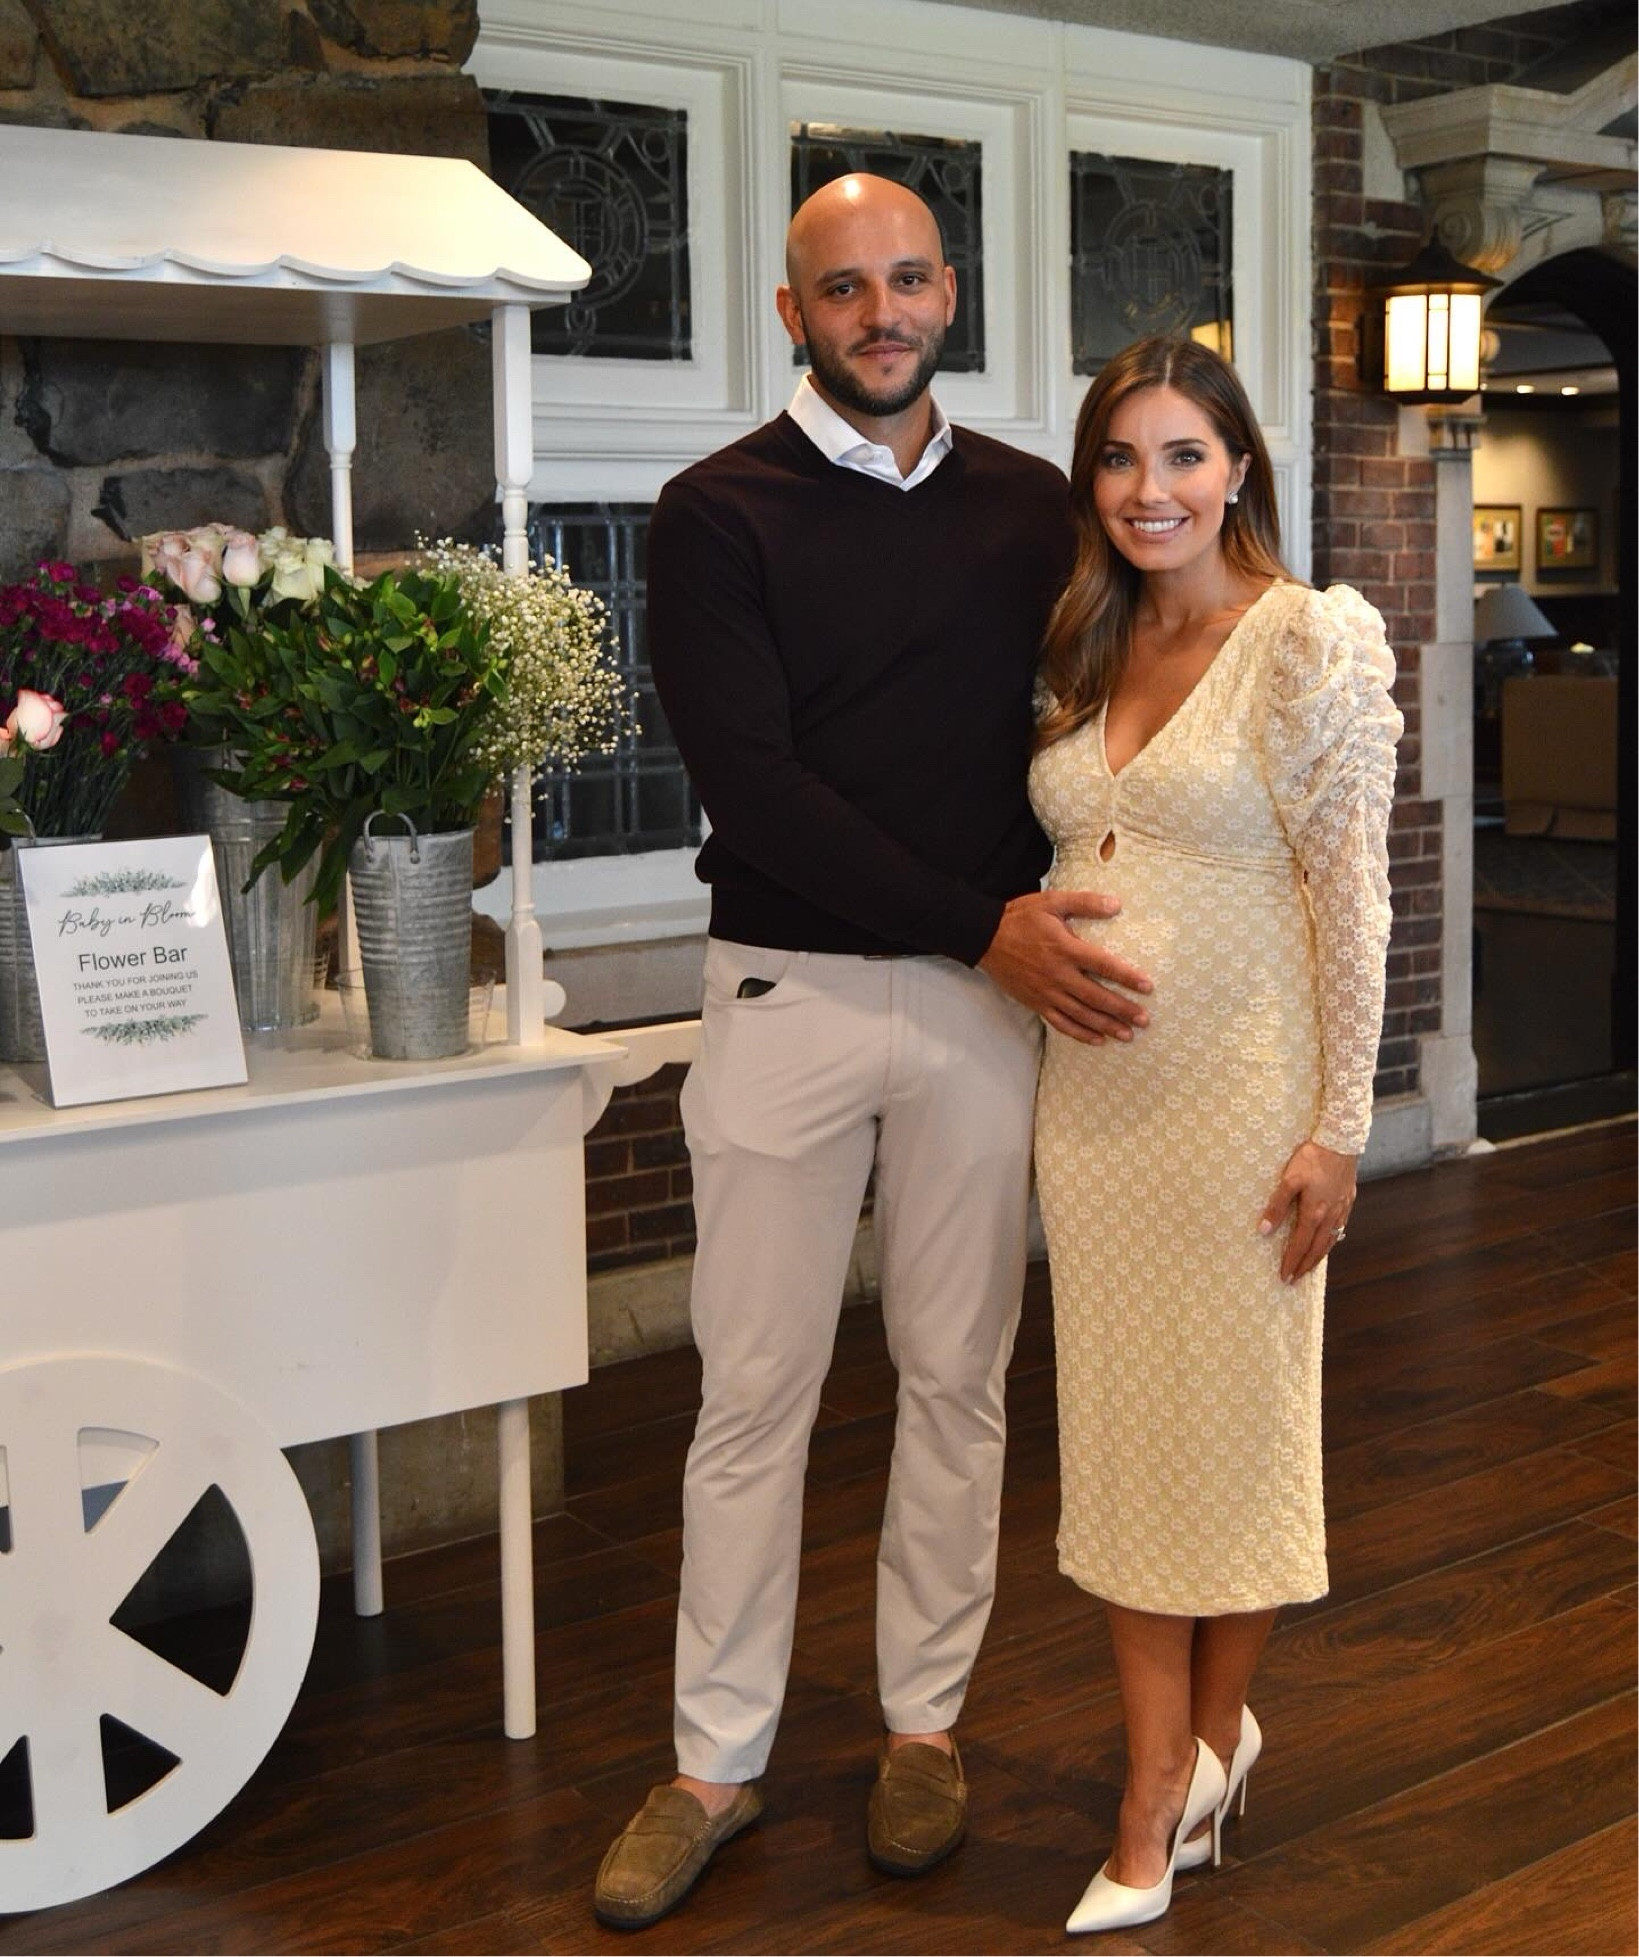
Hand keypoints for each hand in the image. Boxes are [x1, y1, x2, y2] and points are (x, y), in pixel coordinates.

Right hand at [978, 889, 1152, 1044]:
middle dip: (1122, 1009)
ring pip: (1081, 1014)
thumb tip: (1116, 904)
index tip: (1147, 986)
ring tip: (1127, 1035)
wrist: (986, 937)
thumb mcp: (1053, 902)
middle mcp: (1058, 975)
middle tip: (1144, 1019)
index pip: (1103, 965)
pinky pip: (1060, 1023)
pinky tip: (1097, 1040)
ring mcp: (1046, 992)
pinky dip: (1080, 1033)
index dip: (1126, 977)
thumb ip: (1085, 902)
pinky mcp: (1036, 1003)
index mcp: (1065, 949)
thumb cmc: (1022, 918)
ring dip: (1105, 1026)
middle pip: (1096, 997)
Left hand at [1258, 1141, 1356, 1282]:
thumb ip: (1277, 1205)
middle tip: (1295, 1279)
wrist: (1341, 1143)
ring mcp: (1342, 1210)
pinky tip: (1328, 1242)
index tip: (1284, 1276)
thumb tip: (1264, 1230)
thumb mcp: (1289, 1179)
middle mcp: (1330, 1216)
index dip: (1292, 1261)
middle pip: (1317, 1249)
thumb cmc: (1312, 1159)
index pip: (1300, 1245)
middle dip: (1305, 1265)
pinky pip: (1340, 1229)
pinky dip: (1332, 1241)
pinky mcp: (1348, 1201)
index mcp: (1314, 1213)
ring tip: (1309, 1267)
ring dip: (1318, 1256)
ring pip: (1330, 1241)